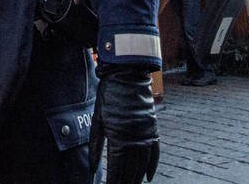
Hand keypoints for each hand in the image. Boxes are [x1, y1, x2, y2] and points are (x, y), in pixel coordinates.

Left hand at [89, 65, 158, 183]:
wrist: (127, 76)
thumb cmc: (109, 96)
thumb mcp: (98, 120)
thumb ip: (96, 146)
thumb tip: (93, 169)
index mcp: (119, 139)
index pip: (117, 171)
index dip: (113, 183)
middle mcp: (135, 141)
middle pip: (131, 171)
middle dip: (124, 183)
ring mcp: (146, 136)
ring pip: (143, 166)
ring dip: (136, 179)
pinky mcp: (153, 130)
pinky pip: (155, 154)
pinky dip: (151, 167)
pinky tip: (147, 178)